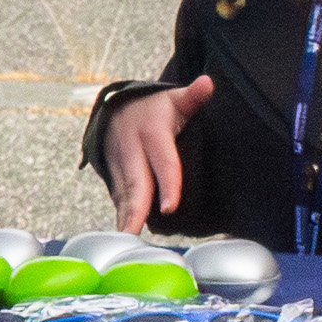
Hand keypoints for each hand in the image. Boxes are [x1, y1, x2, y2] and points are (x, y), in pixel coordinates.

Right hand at [102, 75, 213, 231]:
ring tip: (127, 237)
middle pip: (135, 182)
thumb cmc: (156, 109)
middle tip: (134, 231)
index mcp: (151, 131)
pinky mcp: (114, 174)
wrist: (118, 109)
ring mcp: (119, 162)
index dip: (168, 184)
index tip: (170, 207)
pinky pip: (118, 195)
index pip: (162, 161)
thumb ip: (193, 97)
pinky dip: (121, 213)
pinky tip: (124, 232)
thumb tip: (207, 84)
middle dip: (135, 208)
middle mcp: (131, 148)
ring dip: (125, 214)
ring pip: (123, 191)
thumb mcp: (175, 100)